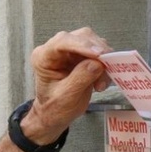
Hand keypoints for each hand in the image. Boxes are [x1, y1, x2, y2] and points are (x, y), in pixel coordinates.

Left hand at [25, 28, 111, 143]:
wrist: (56, 114)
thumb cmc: (55, 107)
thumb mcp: (66, 97)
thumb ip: (80, 79)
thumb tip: (97, 63)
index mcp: (43, 57)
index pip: (62, 41)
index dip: (82, 45)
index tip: (99, 54)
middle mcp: (56, 49)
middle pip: (81, 37)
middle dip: (97, 51)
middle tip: (107, 68)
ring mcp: (70, 50)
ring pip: (93, 42)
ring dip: (103, 60)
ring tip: (100, 83)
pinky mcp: (83, 55)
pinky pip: (99, 52)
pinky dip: (105, 65)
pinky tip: (101, 82)